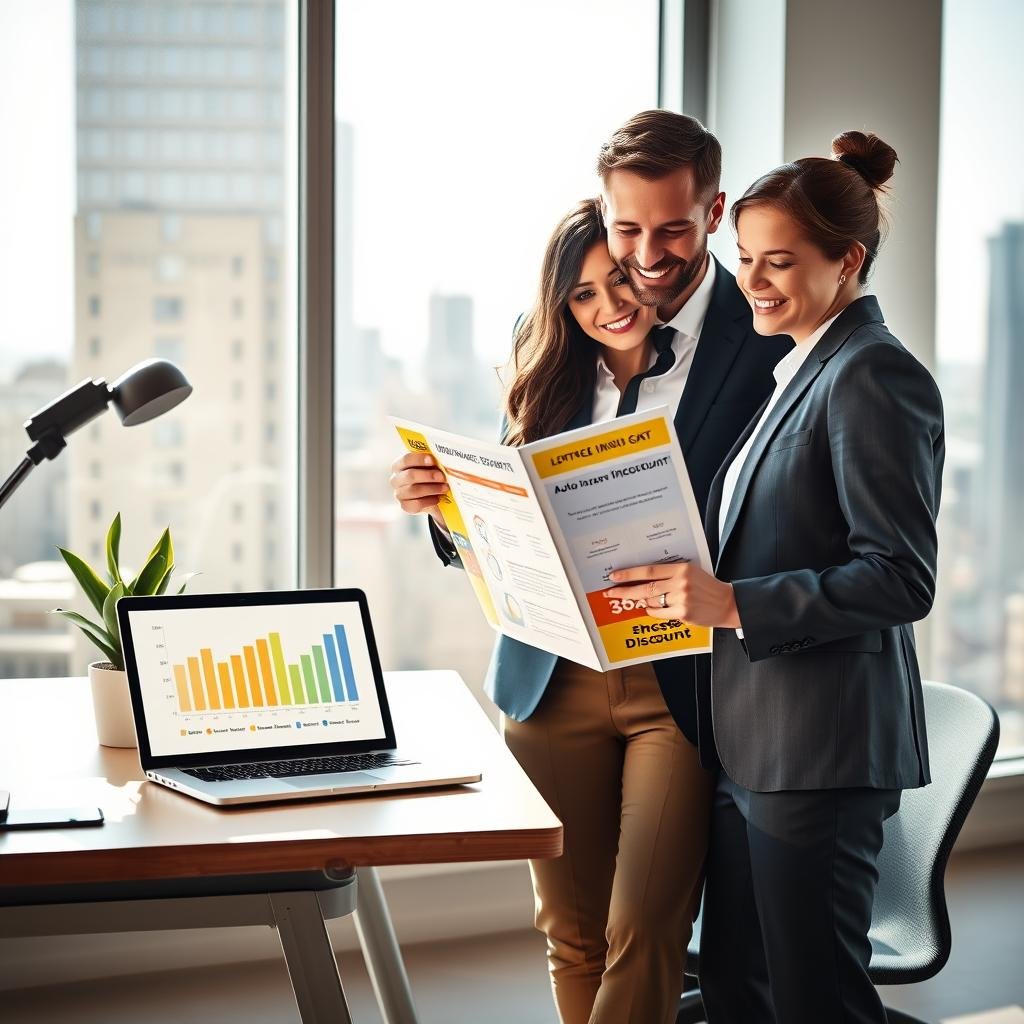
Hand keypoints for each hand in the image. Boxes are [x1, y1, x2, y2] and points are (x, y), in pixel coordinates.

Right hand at [389, 451, 448, 527]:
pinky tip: (437, 498)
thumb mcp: (430, 467)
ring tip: (444, 488)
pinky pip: (416, 504)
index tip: (432, 460)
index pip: (406, 459)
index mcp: (399, 465)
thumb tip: (443, 461)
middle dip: (428, 475)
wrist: (430, 496)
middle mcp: (396, 479)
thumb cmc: (429, 476)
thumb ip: (432, 463)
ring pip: (413, 490)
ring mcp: (399, 494)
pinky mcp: (405, 506)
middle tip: (442, 477)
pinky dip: (429, 500)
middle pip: (409, 475)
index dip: (419, 459)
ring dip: (432, 488)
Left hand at [604, 561, 740, 628]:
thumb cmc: (708, 587)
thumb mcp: (691, 572)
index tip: (615, 575)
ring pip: (651, 601)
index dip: (629, 573)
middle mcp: (680, 582)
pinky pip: (659, 613)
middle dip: (625, 590)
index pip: (649, 570)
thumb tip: (644, 578)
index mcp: (682, 568)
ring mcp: (682, 598)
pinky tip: (651, 608)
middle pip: (645, 587)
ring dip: (640, 601)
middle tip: (611, 591)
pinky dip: (652, 611)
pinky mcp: (683, 613)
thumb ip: (670, 573)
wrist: (728, 603)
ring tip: (634, 600)